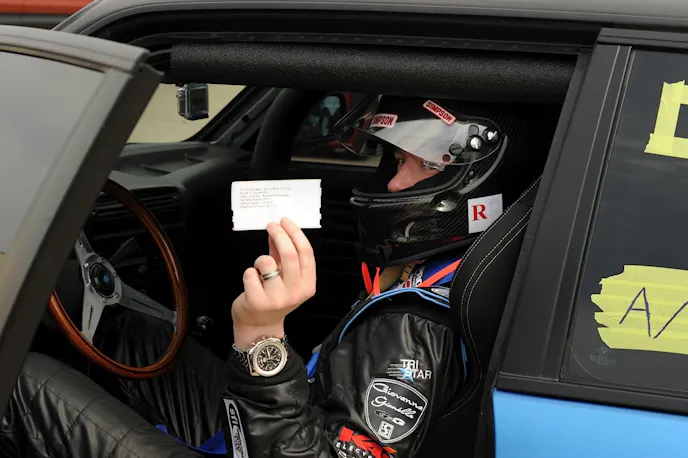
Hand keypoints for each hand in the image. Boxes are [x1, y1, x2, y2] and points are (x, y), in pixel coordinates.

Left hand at [232, 218, 315, 349]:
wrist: (259, 326)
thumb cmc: (273, 296)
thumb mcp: (285, 276)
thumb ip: (282, 254)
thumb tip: (278, 230)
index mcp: (307, 285)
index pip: (306, 253)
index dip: (295, 233)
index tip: (285, 221)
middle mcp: (296, 293)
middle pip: (289, 254)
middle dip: (279, 234)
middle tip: (271, 225)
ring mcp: (277, 298)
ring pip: (267, 262)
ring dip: (261, 259)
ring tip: (260, 269)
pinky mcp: (258, 302)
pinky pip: (250, 273)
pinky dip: (249, 273)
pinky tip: (252, 282)